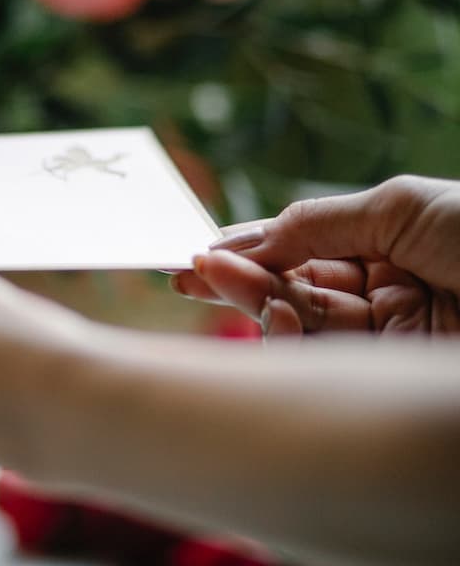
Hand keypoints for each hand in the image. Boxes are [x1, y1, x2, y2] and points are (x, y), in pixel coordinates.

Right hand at [171, 175, 459, 335]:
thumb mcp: (398, 207)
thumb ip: (314, 224)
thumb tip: (245, 237)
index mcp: (390, 247)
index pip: (304, 251)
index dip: (251, 251)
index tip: (197, 253)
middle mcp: (386, 295)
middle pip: (294, 289)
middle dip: (239, 279)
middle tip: (186, 275)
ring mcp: (389, 339)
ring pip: (302, 325)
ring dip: (256, 302)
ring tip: (219, 279)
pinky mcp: (391, 377)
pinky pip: (325, 358)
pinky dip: (290, 335)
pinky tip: (274, 309)